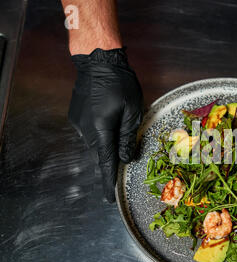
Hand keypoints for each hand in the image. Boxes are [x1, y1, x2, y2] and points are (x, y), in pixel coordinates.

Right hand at [68, 48, 142, 201]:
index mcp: (101, 130)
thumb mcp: (132, 112)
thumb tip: (127, 158)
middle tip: (118, 173)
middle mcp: (86, 130)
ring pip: (95, 143)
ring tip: (117, 141)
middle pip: (100, 154)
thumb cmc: (120, 84)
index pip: (105, 162)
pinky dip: (100, 135)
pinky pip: (90, 132)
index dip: (108, 181)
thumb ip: (128, 137)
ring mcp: (79, 122)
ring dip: (106, 146)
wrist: (98, 60)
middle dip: (109, 164)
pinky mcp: (76, 115)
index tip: (108, 198)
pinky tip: (108, 124)